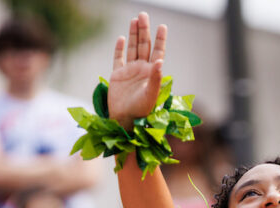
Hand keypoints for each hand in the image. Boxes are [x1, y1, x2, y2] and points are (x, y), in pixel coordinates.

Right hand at [107, 12, 166, 129]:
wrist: (125, 121)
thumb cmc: (141, 111)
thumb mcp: (150, 95)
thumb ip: (155, 78)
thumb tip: (159, 61)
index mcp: (151, 73)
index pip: (157, 52)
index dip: (160, 39)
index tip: (162, 26)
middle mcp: (141, 70)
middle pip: (144, 46)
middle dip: (144, 30)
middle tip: (143, 15)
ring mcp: (129, 72)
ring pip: (132, 49)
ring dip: (134, 35)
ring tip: (135, 20)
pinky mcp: (117, 76)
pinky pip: (118, 59)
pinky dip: (120, 48)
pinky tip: (122, 39)